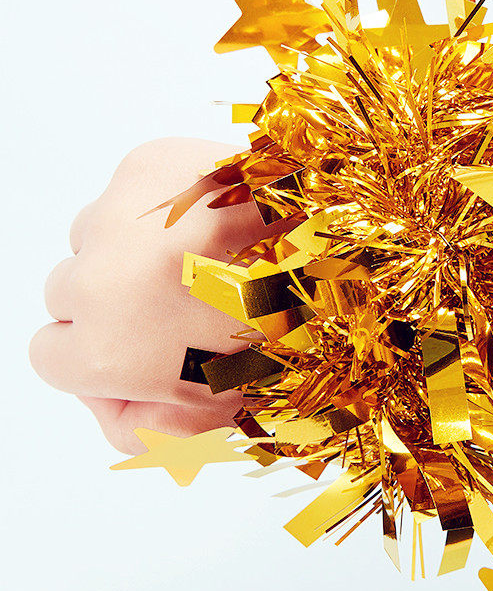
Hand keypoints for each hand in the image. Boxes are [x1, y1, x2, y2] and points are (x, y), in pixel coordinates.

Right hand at [29, 138, 266, 453]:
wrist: (344, 250)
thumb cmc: (295, 336)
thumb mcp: (218, 418)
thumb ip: (138, 429)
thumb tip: (102, 396)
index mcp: (107, 351)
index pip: (49, 354)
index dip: (102, 353)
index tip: (147, 344)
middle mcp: (96, 276)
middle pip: (65, 291)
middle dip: (114, 301)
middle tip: (186, 300)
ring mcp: (119, 212)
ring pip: (93, 238)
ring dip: (132, 250)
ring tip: (206, 257)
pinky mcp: (148, 162)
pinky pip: (125, 193)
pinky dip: (158, 206)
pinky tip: (214, 222)